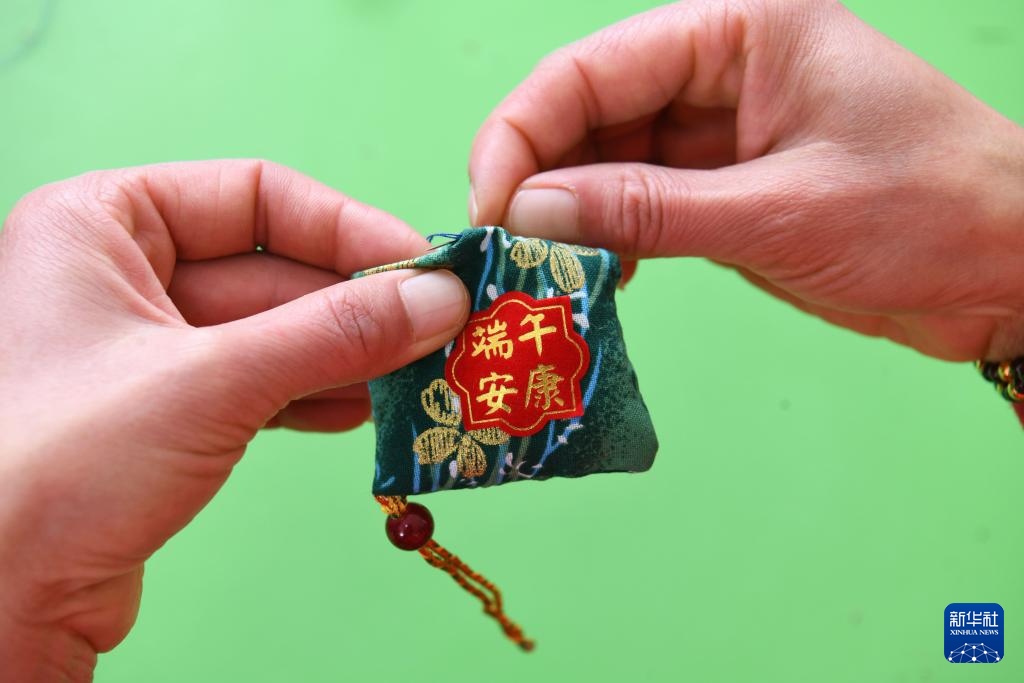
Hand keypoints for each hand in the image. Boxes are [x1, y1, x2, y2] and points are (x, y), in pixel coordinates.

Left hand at [0, 160, 468, 680]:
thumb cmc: (51, 467)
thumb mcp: (211, 380)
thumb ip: (332, 334)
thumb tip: (438, 300)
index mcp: (102, 223)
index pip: (254, 195)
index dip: (347, 228)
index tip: (422, 266)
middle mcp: (118, 274)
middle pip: (271, 269)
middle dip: (357, 307)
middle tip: (440, 329)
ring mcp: (142, 348)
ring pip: (271, 332)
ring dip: (346, 355)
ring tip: (417, 373)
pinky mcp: (161, 415)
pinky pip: (257, 384)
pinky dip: (314, 395)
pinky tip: (367, 409)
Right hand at [469, 0, 1023, 359]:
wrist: (1010, 269)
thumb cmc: (933, 211)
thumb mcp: (780, 211)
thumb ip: (647, 209)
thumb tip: (530, 213)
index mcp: (741, 30)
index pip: (595, 68)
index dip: (525, 134)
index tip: (489, 207)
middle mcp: (721, 69)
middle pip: (589, 113)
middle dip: (539, 180)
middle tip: (504, 252)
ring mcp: (720, 132)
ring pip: (606, 163)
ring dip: (569, 217)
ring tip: (542, 274)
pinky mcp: (725, 188)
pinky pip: (639, 204)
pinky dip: (609, 240)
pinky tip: (596, 276)